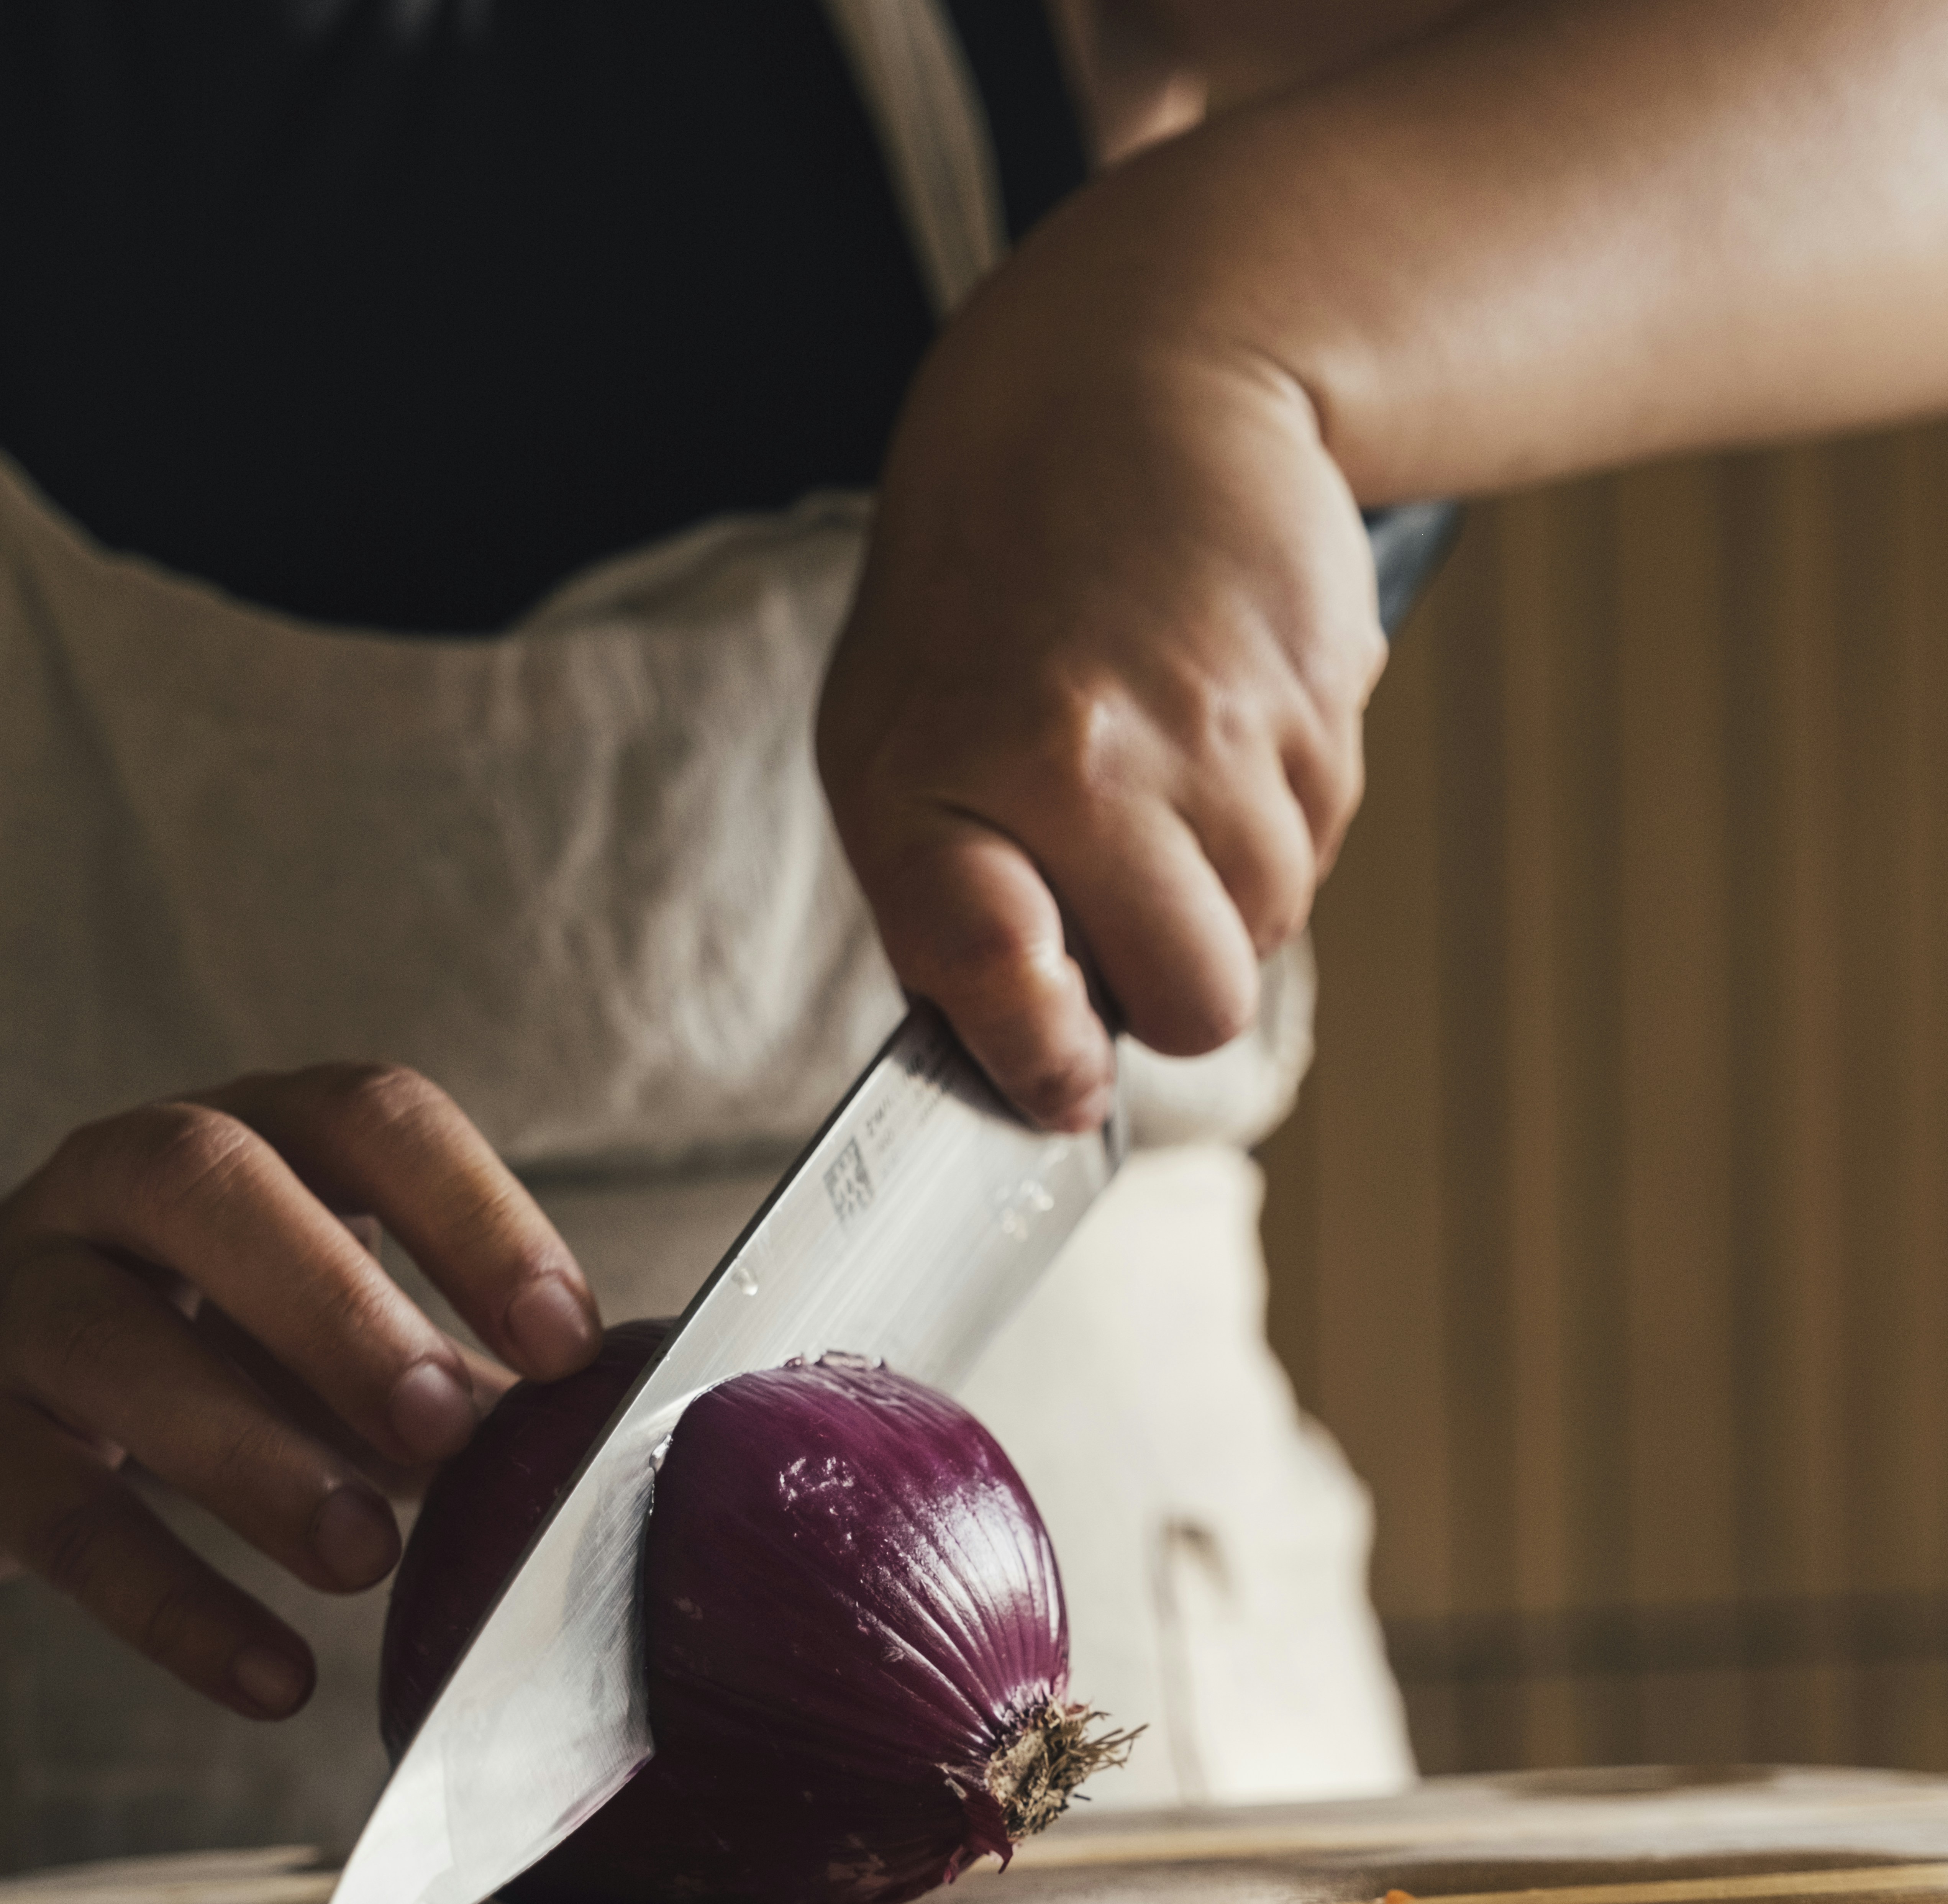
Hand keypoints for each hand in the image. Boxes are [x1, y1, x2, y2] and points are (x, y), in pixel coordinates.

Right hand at [0, 1065, 600, 1716]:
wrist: (24, 1409)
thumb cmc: (232, 1355)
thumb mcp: (345, 1338)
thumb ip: (467, 1377)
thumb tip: (628, 1437)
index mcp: (257, 1137)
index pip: (367, 1119)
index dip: (471, 1215)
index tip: (565, 1339)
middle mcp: (119, 1183)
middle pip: (203, 1180)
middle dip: (331, 1302)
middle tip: (440, 1429)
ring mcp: (22, 1297)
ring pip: (104, 1337)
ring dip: (248, 1451)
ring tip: (364, 1556)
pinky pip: (54, 1509)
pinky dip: (169, 1601)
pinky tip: (275, 1675)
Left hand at [817, 167, 1384, 1130]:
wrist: (1126, 380)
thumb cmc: (983, 593)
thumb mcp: (894, 746)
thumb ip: (947, 922)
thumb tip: (1040, 1075)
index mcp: (963, 776)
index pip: (1007, 983)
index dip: (1042, 1058)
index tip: (1059, 1076)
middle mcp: (1099, 758)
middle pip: (1198, 1005)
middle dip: (1170, 987)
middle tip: (1118, 902)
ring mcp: (1227, 728)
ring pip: (1271, 925)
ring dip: (1224, 892)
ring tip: (1162, 776)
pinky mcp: (1324, 697)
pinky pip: (1320, 841)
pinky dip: (1276, 817)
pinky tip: (1219, 721)